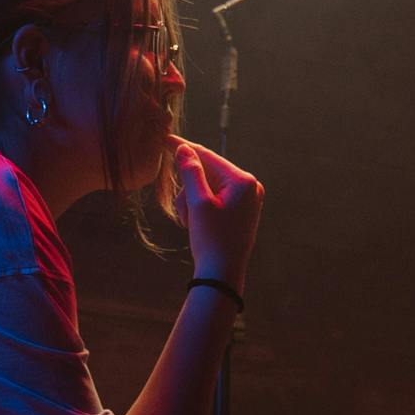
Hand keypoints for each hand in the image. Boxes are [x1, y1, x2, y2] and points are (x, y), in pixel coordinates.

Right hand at [172, 140, 264, 290]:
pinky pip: (215, 199)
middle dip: (189, 190)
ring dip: (192, 202)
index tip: (165, 139)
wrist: (222, 275)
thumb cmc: (211, 239)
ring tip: (190, 223)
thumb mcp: (197, 203)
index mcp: (243, 181)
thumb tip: (184, 149)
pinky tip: (196, 225)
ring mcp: (247, 199)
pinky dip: (200, 208)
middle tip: (184, 212)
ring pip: (208, 187)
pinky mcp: (241, 211)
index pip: (208, 157)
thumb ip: (191, 172)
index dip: (185, 148)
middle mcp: (250, 187)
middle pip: (208, 173)